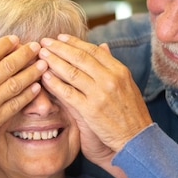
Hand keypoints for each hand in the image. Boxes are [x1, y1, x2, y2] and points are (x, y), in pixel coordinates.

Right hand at [0, 35, 46, 157]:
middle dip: (24, 54)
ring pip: (16, 84)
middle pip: (7, 66)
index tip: (14, 39)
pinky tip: (38, 87)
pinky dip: (29, 95)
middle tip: (36, 46)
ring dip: (32, 72)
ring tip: (43, 63)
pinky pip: (17, 104)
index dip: (3, 44)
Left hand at [38, 34, 152, 153]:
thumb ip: (112, 66)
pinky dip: (54, 83)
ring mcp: (100, 94)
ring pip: (72, 72)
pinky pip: (68, 93)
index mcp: (120, 71)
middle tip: (44, 42)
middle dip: (59, 48)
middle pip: (80, 57)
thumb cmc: (131, 114)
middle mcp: (110, 79)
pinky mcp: (90, 110)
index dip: (74, 42)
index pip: (93, 50)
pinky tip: (44, 77)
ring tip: (41, 55)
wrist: (136, 139)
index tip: (60, 37)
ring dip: (54, 62)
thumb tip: (103, 45)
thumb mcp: (127, 85)